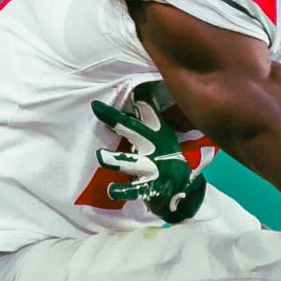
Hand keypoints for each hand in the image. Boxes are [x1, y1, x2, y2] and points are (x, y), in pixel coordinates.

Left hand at [92, 99, 204, 223]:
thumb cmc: (165, 159)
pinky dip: (123, 191)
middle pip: (136, 130)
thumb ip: (149, 117)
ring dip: (116, 160)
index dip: (134, 99)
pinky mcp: (152, 188)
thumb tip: (140, 92)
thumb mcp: (162, 137)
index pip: (146, 112)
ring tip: (100, 156)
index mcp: (159, 133)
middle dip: (117, 119)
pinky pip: (136, 190)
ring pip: (133, 162)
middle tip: (97, 108)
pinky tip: (111, 191)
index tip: (118, 89)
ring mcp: (155, 168)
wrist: (184, 191)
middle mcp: (157, 147)